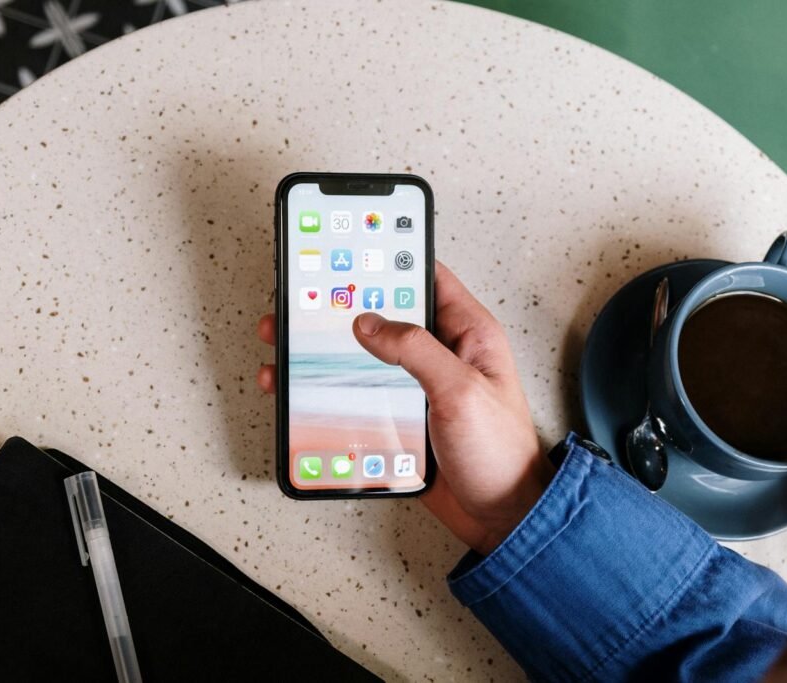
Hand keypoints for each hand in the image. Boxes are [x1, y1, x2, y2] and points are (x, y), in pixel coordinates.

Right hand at [257, 262, 552, 554]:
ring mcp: (416, 387)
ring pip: (362, 357)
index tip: (350, 251)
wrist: (502, 517)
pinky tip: (301, 393)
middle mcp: (439, 354)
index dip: (389, 260)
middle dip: (340, 308)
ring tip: (285, 345)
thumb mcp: (462, 391)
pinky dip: (327, 392)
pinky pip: (357, 395)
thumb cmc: (501, 454)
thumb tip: (370, 322)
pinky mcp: (399, 418)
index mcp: (467, 333)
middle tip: (300, 301)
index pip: (425, 278)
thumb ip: (416, 351)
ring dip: (324, 352)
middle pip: (382, 317)